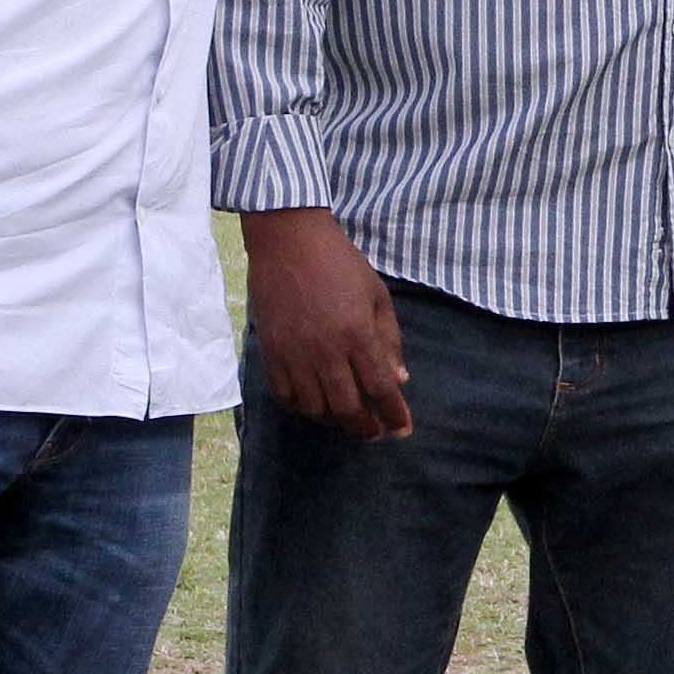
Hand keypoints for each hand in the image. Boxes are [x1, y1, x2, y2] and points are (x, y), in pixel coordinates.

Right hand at [244, 208, 409, 440]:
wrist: (288, 240)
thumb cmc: (340, 264)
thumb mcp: (377, 296)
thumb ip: (389, 340)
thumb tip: (399, 380)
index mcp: (357, 333)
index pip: (381, 389)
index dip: (394, 415)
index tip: (402, 429)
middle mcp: (325, 350)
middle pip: (347, 408)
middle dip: (365, 428)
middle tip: (375, 433)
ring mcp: (294, 353)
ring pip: (315, 408)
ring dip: (334, 421)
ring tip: (347, 418)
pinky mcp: (271, 352)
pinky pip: (285, 396)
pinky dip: (302, 408)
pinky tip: (315, 405)